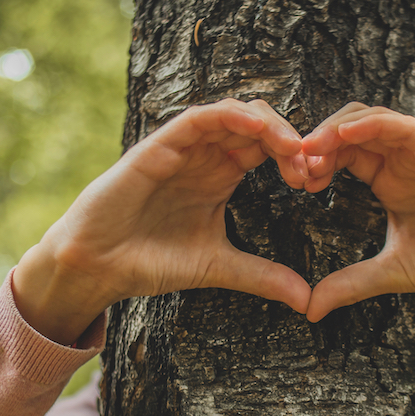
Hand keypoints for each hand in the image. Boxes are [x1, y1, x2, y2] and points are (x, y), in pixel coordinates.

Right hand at [14, 99, 311, 343]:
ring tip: (292, 146)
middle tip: (311, 165)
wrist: (98, 266)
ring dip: (267, 124)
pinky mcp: (158, 146)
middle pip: (258, 126)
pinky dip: (227, 116)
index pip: (268, 150)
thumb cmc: (150, 261)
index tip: (316, 182)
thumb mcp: (218, 267)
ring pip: (233, 114)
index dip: (296, 158)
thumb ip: (262, 276)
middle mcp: (206, 156)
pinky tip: (254, 127)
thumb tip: (308, 301)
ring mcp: (183, 147)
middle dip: (290, 139)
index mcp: (222, 175)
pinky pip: (198, 118)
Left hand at [299, 104, 414, 322]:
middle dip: (316, 142)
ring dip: (336, 130)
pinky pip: (405, 126)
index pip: (342, 154)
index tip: (294, 183)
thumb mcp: (394, 272)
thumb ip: (352, 284)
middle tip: (294, 166)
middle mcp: (404, 160)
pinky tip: (345, 133)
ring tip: (310, 151)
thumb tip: (308, 309)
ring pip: (371, 119)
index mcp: (389, 180)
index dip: (313, 161)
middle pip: (349, 129)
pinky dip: (374, 124)